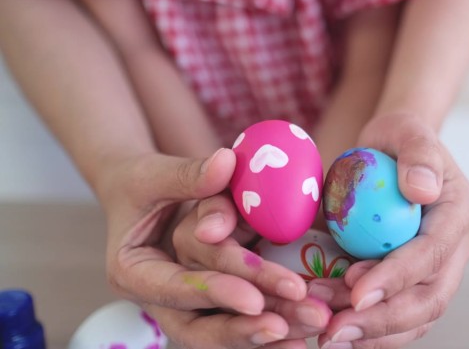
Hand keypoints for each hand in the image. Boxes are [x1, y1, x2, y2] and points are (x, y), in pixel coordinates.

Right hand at [98, 148, 322, 347]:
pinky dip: (272, 331)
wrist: (140, 196)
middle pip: (202, 326)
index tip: (255, 298)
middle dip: (249, 326)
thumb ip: (188, 174)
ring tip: (311, 325)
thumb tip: (227, 162)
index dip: (216, 293)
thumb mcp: (154, 175)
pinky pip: (240, 323)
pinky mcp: (210, 305)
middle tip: (294, 321)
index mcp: (132, 272)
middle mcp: (157, 300)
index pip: (176, 289)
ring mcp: (184, 308)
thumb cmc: (141, 183)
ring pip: (225, 333)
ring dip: (270, 332)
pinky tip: (303, 335)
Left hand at [317, 113, 468, 348]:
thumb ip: (418, 155)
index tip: (357, 292)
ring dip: (374, 332)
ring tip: (329, 335)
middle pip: (429, 298)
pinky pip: (399, 315)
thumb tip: (421, 190)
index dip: (397, 277)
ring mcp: (438, 268)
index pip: (432, 253)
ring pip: (416, 316)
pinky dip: (371, 330)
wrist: (394, 153)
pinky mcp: (415, 280)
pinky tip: (339, 333)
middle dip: (383, 319)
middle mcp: (455, 247)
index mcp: (458, 212)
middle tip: (336, 330)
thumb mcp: (405, 130)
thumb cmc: (398, 139)